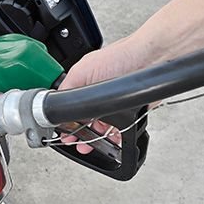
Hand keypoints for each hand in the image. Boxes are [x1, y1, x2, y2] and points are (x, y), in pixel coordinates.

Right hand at [57, 35, 158, 153]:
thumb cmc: (119, 58)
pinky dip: (115, 136)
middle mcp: (99, 92)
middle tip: (78, 143)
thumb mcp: (80, 73)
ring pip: (103, 125)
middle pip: (87, 118)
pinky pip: (121, 127)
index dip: (67, 121)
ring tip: (93, 145)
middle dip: (81, 133)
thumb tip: (54, 106)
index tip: (65, 134)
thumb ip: (65, 90)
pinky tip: (112, 140)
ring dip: (97, 137)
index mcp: (84, 82)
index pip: (71, 105)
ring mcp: (116, 101)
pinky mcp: (132, 108)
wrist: (149, 60)